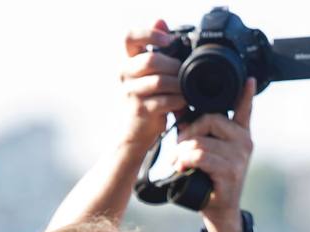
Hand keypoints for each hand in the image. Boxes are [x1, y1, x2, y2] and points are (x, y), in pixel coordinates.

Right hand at [120, 21, 182, 149]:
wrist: (136, 132)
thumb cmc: (147, 98)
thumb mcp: (150, 72)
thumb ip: (156, 48)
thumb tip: (162, 21)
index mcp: (127, 60)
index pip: (129, 37)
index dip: (149, 33)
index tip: (168, 40)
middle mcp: (124, 74)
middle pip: (151, 60)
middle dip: (173, 66)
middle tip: (183, 73)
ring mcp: (130, 93)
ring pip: (160, 81)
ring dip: (178, 85)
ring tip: (186, 89)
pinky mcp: (140, 110)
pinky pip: (165, 100)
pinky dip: (179, 101)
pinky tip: (183, 102)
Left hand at [174, 78, 254, 231]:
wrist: (219, 211)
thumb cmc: (210, 180)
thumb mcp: (204, 152)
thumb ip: (197, 131)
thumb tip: (179, 109)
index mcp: (240, 134)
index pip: (245, 109)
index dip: (246, 94)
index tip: (249, 79)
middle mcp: (244, 142)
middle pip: (209, 119)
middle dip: (188, 132)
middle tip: (178, 149)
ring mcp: (239, 156)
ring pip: (201, 140)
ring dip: (182, 152)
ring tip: (177, 163)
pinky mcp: (231, 171)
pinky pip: (201, 156)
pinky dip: (186, 161)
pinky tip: (182, 168)